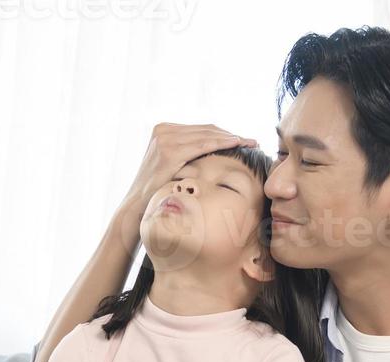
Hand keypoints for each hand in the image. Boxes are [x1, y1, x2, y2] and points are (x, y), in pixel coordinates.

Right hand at [121, 122, 260, 218]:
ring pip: (206, 134)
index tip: (242, 139)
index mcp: (163, 129)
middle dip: (231, 134)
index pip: (200, 128)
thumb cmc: (156, 189)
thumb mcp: (171, 164)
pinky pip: (200, 145)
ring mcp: (164, 139)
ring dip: (230, 137)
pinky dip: (220, 143)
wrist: (137, 204)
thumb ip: (185, 152)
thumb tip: (210, 150)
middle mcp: (163, 130)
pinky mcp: (168, 151)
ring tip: (249, 142)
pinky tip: (236, 143)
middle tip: (252, 140)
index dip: (223, 132)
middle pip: (206, 129)